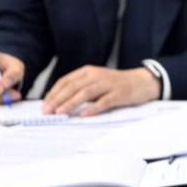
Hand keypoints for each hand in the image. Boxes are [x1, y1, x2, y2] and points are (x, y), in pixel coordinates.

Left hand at [42, 66, 159, 116]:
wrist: (142, 81)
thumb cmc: (115, 84)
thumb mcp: (96, 81)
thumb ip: (80, 88)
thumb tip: (57, 103)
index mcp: (89, 71)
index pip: (66, 81)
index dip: (54, 93)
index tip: (44, 105)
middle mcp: (97, 75)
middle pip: (74, 86)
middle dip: (58, 99)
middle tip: (47, 111)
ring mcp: (109, 84)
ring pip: (86, 93)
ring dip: (71, 103)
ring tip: (60, 113)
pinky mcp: (119, 93)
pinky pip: (104, 101)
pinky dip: (93, 108)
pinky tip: (84, 115)